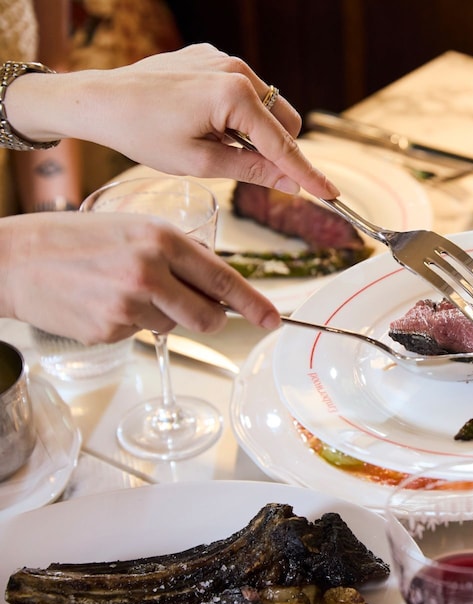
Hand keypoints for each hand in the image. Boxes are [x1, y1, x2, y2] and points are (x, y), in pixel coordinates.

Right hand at [0, 213, 278, 342]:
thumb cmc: (74, 238)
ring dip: (161, 315)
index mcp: (162, 239)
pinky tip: (102, 301)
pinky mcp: (110, 330)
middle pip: (208, 316)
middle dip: (210, 318)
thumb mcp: (134, 228)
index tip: (273, 318)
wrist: (13, 259)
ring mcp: (129, 305)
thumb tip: (215, 282)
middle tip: (193, 307)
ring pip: (173, 326)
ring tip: (123, 290)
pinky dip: (129, 322)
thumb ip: (177, 253)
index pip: (223, 278)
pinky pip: (139, 333)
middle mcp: (150, 272)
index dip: (253, 303)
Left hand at [7, 44, 338, 199]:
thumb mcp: (201, 162)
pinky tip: (202, 122)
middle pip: (284, 122)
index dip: (308, 174)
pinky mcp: (211, 58)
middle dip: (275, 150)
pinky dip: (235, 114)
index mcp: (235, 95)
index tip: (331, 195)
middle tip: (241, 168)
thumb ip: (254, 170)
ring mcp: (224, 60)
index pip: (284, 145)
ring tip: (212, 142)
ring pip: (266, 109)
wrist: (98, 100)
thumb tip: (293, 183)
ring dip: (252, 132)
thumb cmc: (143, 133)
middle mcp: (237, 70)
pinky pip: (243, 92)